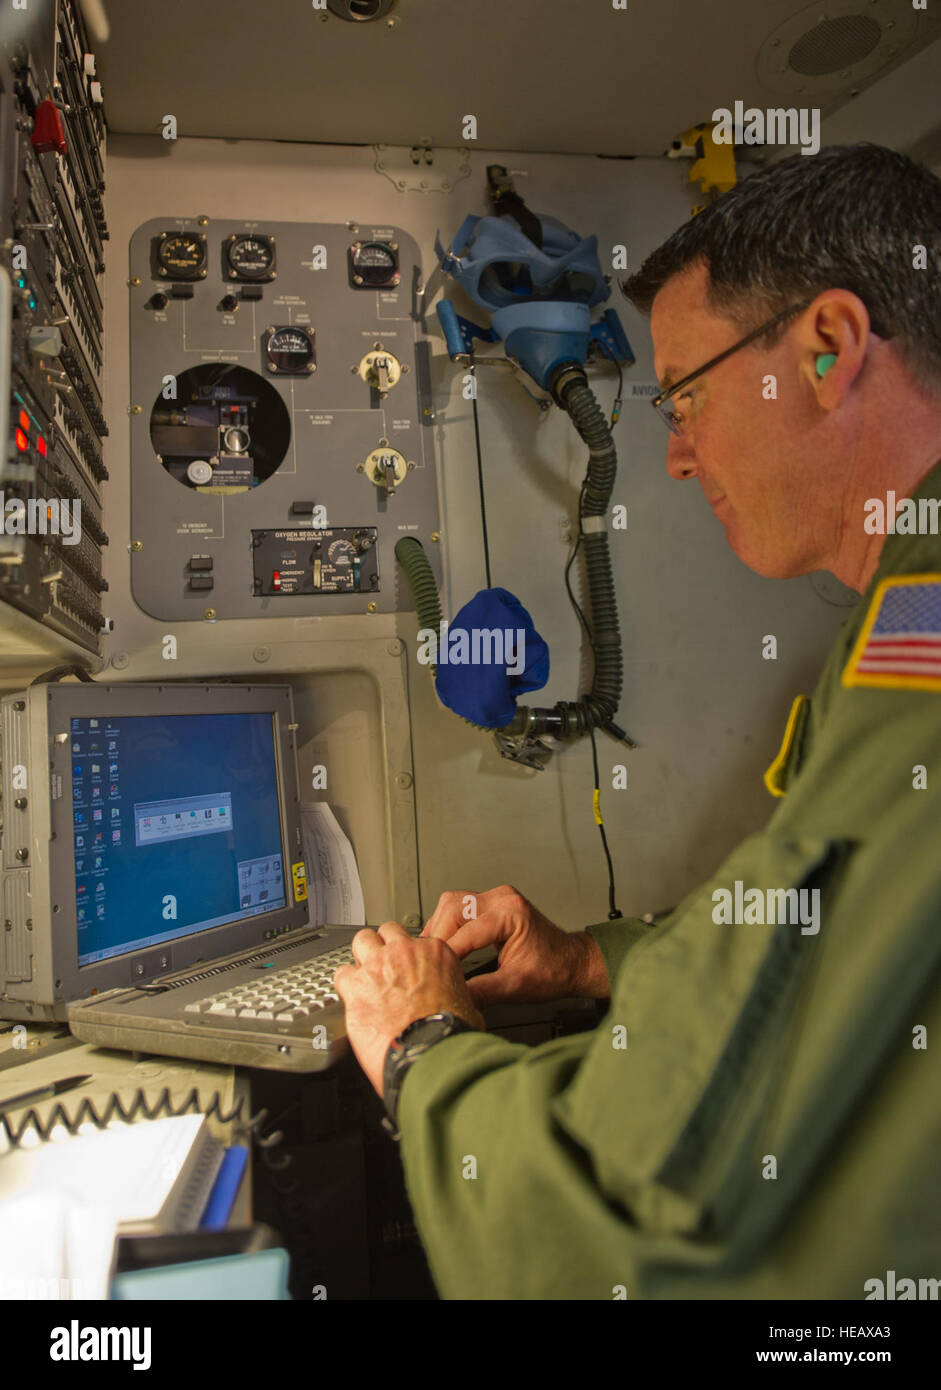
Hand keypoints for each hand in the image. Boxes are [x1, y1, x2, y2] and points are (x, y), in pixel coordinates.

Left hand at [333, 921, 485, 1096]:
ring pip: (361, 942)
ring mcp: (378, 966)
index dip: (410, 957)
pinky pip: (342, 974)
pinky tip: (352, 998)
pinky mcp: (356, 986)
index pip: (416, 940)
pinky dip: (345, 985)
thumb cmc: (450, 1033)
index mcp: (435, 953)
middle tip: (385, 968)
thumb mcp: (468, 1004)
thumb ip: (455, 992)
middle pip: (387, 932)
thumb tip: (456, 1000)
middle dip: (384, 947)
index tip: (409, 970)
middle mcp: (405, 952)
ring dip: (362, 957)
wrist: (430, 1053)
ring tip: (365, 977)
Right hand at [422, 884, 608, 1005]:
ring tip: (432, 955)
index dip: (446, 956)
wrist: (571, 962)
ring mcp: (497, 898)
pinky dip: (447, 925)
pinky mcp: (492, 903)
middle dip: (436, 937)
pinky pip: (459, 906)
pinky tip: (443, 944)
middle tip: (427, 963)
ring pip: (451, 903)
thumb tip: (454, 997)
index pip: (466, 932)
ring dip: (438, 928)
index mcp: (511, 913)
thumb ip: (481, 991)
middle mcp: (502, 899)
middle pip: (452, 908)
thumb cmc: (554, 970)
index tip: (432, 973)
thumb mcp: (515, 986)